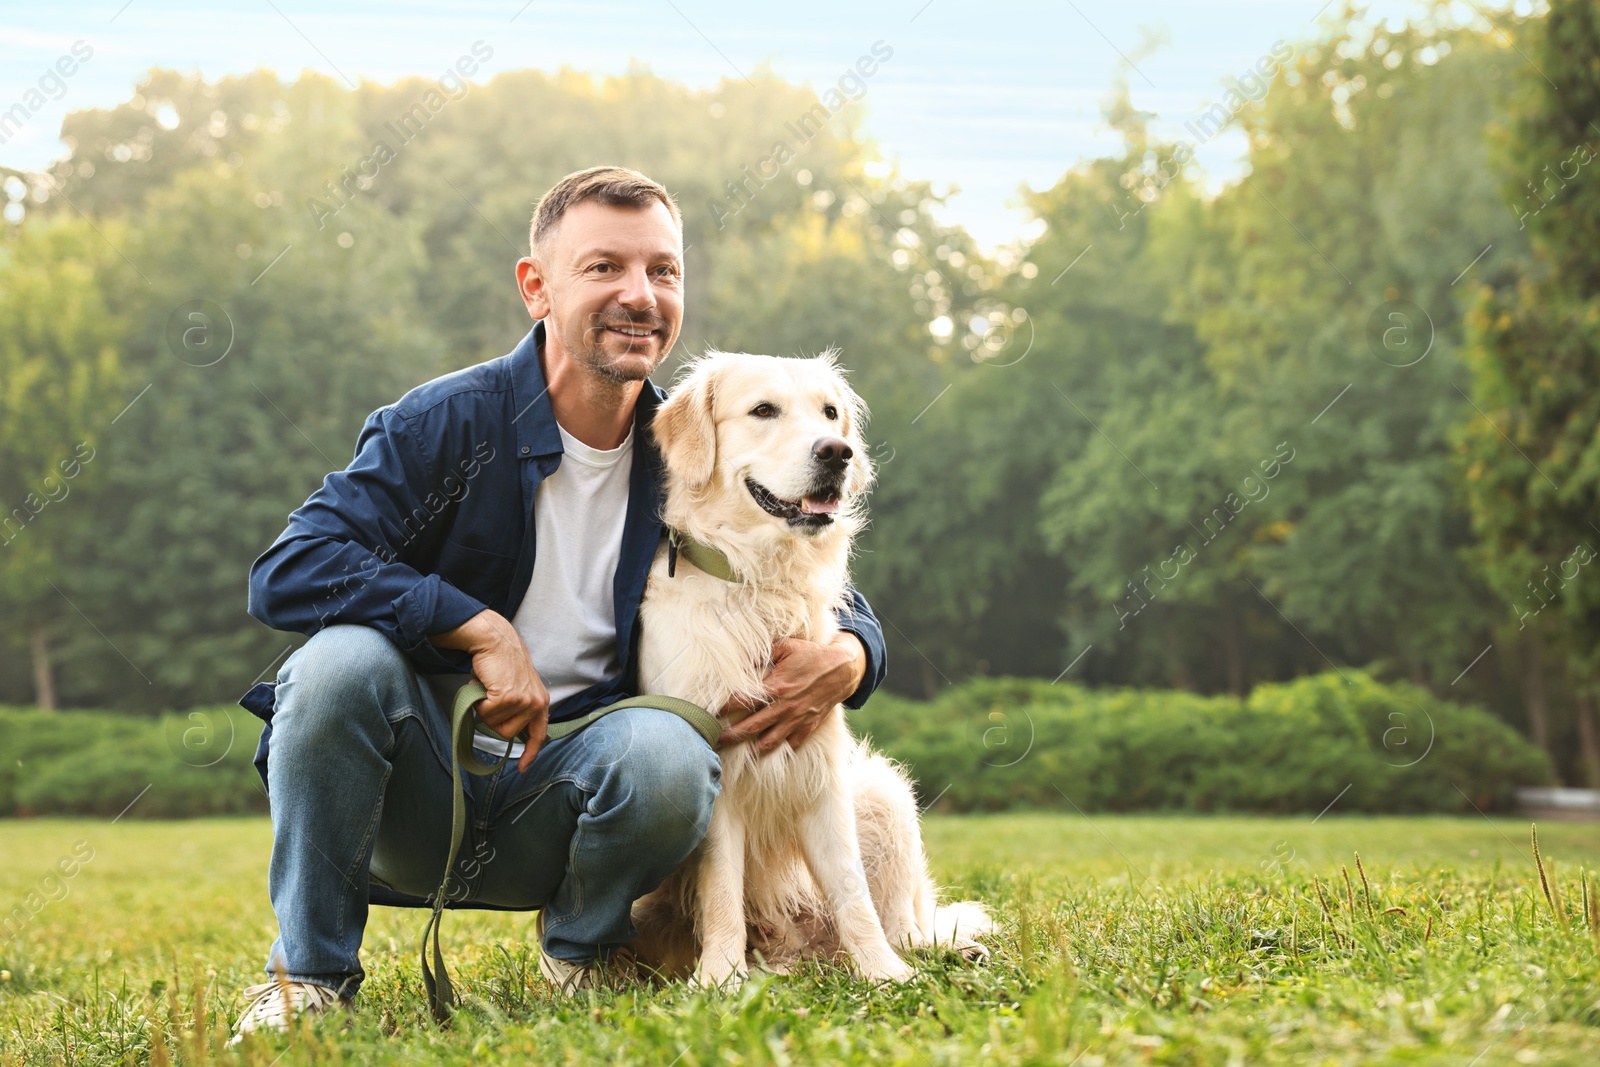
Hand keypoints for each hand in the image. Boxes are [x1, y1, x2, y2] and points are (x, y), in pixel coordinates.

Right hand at [431, 609, 549, 771]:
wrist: (495, 640)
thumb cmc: (502, 664)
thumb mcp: (519, 687)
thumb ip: (518, 708)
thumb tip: (504, 731)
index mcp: (541, 702)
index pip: (538, 734)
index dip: (530, 753)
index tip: (523, 768)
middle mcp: (536, 703)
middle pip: (507, 734)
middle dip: (493, 720)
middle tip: (491, 698)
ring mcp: (523, 701)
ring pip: (493, 724)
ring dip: (485, 709)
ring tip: (489, 689)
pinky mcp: (509, 697)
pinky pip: (485, 713)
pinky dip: (478, 702)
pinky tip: (483, 685)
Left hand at [716, 634, 866, 754]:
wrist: (842, 670)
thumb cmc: (811, 655)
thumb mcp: (786, 646)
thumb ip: (763, 652)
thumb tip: (742, 656)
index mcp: (776, 686)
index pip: (742, 701)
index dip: (724, 708)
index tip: (709, 713)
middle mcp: (784, 707)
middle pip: (750, 727)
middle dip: (729, 736)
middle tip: (712, 742)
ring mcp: (796, 720)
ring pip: (768, 742)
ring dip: (750, 749)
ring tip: (735, 753)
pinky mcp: (807, 727)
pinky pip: (789, 745)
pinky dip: (777, 750)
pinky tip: (764, 752)